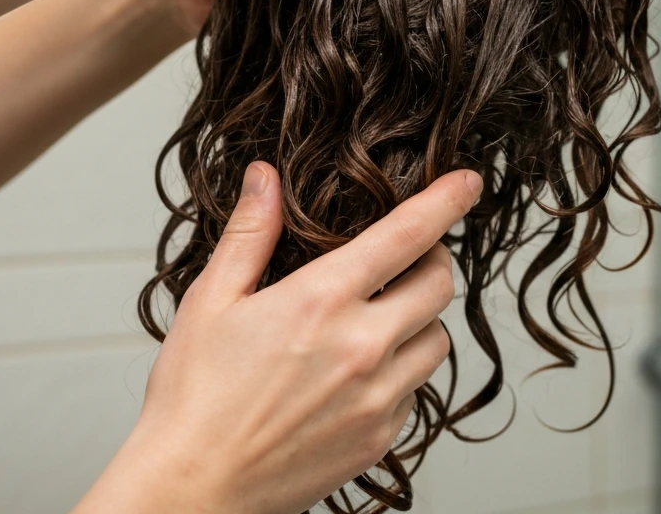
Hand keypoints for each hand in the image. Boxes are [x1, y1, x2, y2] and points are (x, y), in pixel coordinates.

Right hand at [75, 163, 478, 513]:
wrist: (194, 488)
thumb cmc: (194, 399)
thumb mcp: (210, 301)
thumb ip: (249, 232)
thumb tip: (265, 177)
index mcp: (320, 301)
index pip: (407, 235)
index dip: (445, 200)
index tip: (466, 182)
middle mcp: (361, 347)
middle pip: (439, 284)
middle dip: (432, 259)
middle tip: (405, 257)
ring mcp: (377, 397)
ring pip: (438, 339)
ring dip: (420, 318)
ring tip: (379, 317)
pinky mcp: (380, 437)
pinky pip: (417, 388)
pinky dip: (403, 370)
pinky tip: (361, 371)